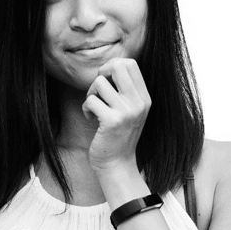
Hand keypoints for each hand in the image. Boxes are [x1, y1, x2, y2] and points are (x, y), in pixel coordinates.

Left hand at [82, 57, 151, 173]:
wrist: (117, 164)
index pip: (130, 64)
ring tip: (94, 108)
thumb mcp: (130, 111)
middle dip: (102, 74)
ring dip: (91, 94)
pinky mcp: (111, 121)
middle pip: (117, 66)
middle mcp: (139, 103)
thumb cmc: (118, 136)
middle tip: (98, 90)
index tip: (106, 81)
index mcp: (144, 98)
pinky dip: (86, 109)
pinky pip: (91, 100)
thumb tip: (108, 66)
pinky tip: (91, 119)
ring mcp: (126, 112)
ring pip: (99, 83)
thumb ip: (125, 90)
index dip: (112, 66)